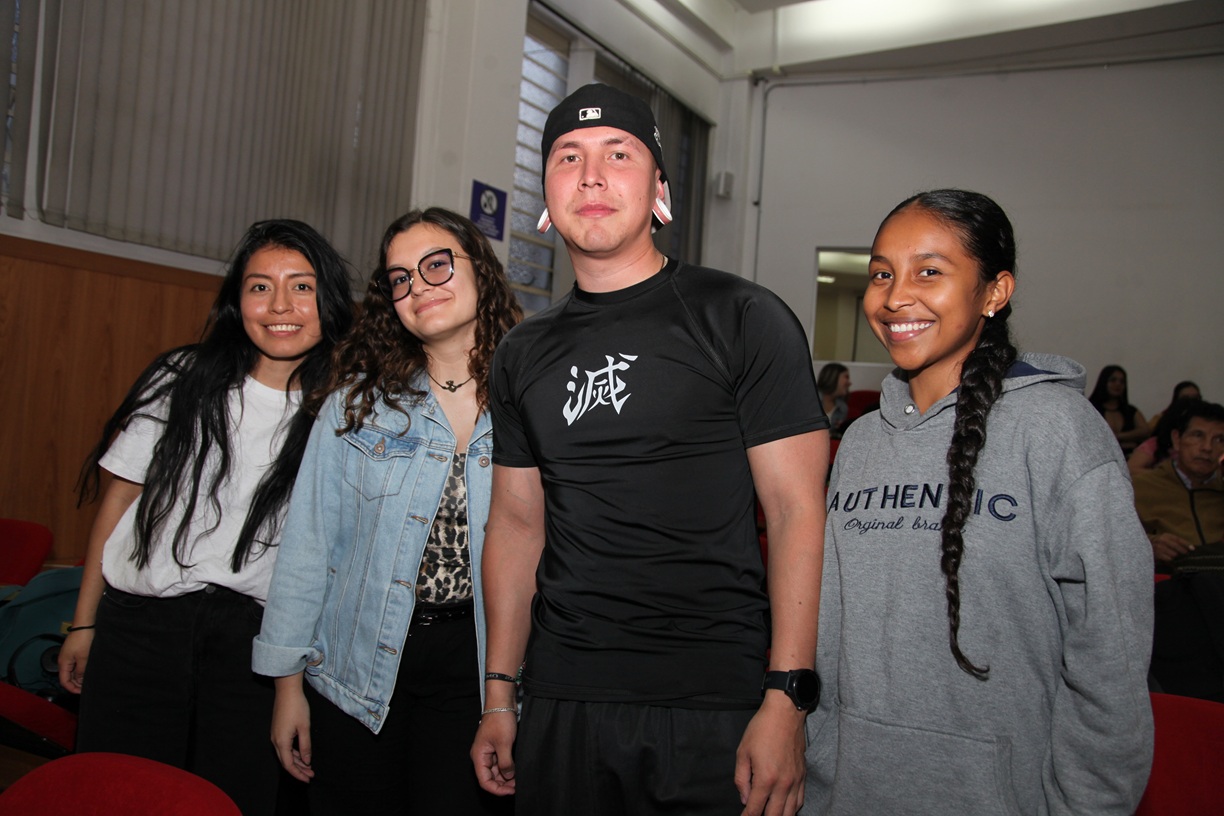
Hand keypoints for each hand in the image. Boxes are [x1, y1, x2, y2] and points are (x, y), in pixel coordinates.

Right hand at [57, 628, 93, 692]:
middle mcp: (64, 661)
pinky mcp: (74, 652)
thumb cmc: (83, 639)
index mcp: (63, 663)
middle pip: (67, 677)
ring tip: (88, 680)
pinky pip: (75, 664)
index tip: (81, 692)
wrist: (85, 625)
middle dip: (75, 684)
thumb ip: (80, 671)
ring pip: (72, 671)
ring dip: (78, 677)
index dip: (71, 688)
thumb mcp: (83, 658)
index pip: (64, 681)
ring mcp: (69, 656)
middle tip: (86, 687)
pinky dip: (80, 670)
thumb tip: (79, 681)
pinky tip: (87, 671)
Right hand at [271, 678, 313, 781]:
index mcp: (281, 742)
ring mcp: (275, 736)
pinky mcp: (278, 731)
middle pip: (286, 762)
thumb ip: (305, 746)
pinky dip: (294, 753)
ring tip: (309, 767)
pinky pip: (285, 747)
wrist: (287, 690)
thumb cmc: (297, 707)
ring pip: (286, 755)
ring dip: (297, 762)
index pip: (289, 765)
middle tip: (311, 775)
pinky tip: (303, 755)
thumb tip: (307, 761)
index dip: (298, 774)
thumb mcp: (304, 727)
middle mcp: (275, 741)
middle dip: (299, 770)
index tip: (308, 779)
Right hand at [471, 710, 517, 795]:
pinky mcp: (496, 748)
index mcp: (479, 756)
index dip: (497, 789)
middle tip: (517, 787)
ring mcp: (489, 752)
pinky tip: (517, 771)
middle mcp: (482, 756)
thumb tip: (509, 777)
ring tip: (519, 780)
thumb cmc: (499, 719)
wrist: (502, 702)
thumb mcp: (504, 743)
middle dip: (503, 784)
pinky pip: (500, 763)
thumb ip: (505, 763)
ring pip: (496, 771)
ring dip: (506, 777)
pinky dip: (508, 768)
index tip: (510, 791)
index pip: (485, 781)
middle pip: (490, 778)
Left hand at [734, 693, 806, 815]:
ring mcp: (795, 781)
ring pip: (790, 812)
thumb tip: (745, 799)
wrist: (785, 714)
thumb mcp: (743, 752)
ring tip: (769, 814)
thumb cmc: (762, 729)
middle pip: (774, 815)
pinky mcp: (803, 775)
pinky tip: (785, 810)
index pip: (755, 809)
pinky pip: (800, 801)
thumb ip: (741, 779)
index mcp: (766, 779)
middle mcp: (783, 784)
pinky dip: (792, 810)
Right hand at [1151, 532, 1194, 562]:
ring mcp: (1158, 547)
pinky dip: (1170, 559)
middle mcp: (1162, 540)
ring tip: (1177, 557)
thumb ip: (1175, 542)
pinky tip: (1171, 559)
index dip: (1186, 544)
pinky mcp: (1156, 554)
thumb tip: (1189, 548)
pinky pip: (1168, 558)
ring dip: (1176, 556)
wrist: (1145, 543)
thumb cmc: (1159, 542)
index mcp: (1166, 536)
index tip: (1193, 548)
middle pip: (1176, 546)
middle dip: (1182, 551)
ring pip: (1173, 553)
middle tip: (1186, 554)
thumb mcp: (1166, 539)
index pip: (1178, 539)